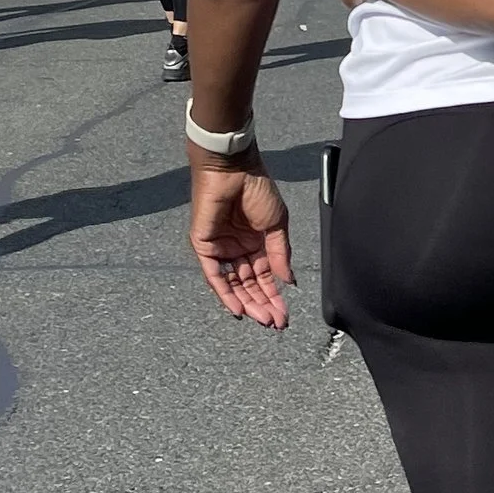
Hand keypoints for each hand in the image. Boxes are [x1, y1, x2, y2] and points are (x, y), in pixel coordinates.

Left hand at [188, 155, 291, 327]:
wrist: (234, 169)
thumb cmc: (257, 189)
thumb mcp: (277, 225)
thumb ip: (281, 254)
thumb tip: (289, 281)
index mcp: (257, 244)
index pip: (265, 278)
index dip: (275, 298)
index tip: (285, 316)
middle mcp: (238, 250)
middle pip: (249, 286)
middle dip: (262, 305)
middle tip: (275, 323)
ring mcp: (221, 249)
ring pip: (233, 284)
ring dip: (247, 303)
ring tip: (262, 319)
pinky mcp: (204, 246)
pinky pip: (214, 275)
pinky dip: (224, 293)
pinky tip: (237, 308)